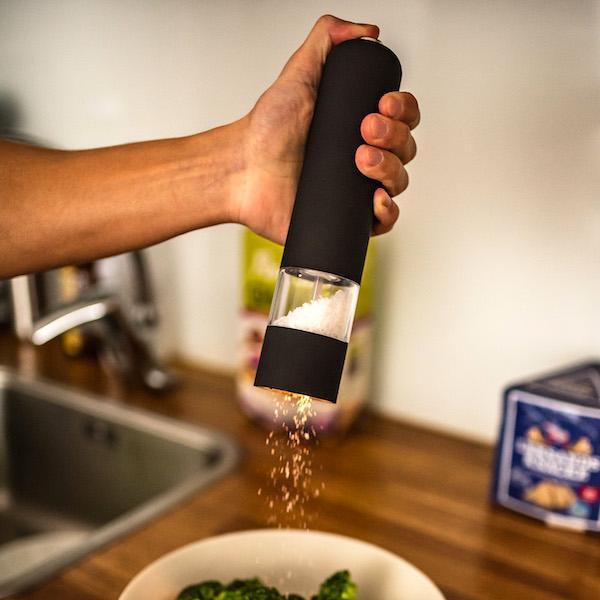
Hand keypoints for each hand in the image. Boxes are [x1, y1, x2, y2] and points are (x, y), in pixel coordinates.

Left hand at [235, 15, 419, 243]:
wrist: (243, 172)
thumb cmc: (266, 130)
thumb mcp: (298, 74)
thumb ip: (327, 40)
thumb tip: (367, 32)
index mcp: (358, 126)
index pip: (402, 117)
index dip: (404, 110)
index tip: (384, 104)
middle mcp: (363, 157)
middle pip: (406, 148)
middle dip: (395, 136)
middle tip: (365, 130)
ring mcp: (357, 190)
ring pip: (400, 182)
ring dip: (391, 169)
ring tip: (361, 160)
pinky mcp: (348, 219)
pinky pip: (385, 221)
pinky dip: (388, 212)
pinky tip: (374, 199)